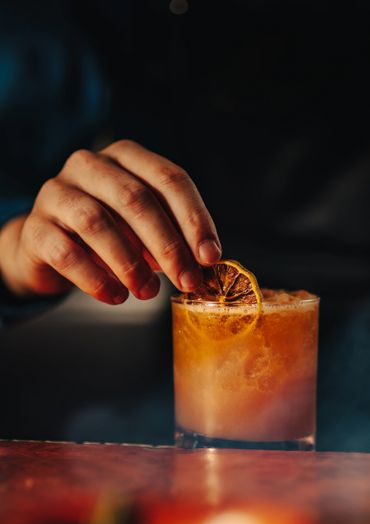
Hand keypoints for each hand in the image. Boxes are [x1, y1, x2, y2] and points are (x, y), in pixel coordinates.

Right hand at [0, 140, 220, 303]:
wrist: (49, 244)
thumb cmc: (107, 233)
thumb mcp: (142, 227)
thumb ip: (171, 235)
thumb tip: (203, 262)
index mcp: (125, 156)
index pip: (169, 179)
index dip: (195, 219)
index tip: (210, 257)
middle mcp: (89, 165)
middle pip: (136, 199)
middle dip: (168, 245)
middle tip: (186, 280)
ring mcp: (57, 193)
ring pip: (98, 223)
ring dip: (131, 264)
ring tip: (149, 292)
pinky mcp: (36, 227)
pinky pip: (67, 253)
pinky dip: (96, 279)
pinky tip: (115, 296)